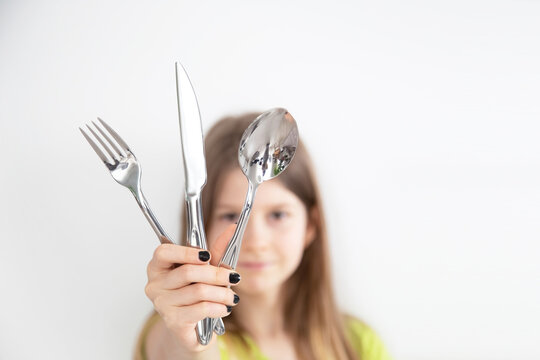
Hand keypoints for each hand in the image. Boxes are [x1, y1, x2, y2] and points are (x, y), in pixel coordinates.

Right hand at [144, 224, 238, 355]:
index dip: (186, 252)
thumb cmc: (195, 293)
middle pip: (188, 272)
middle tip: (234, 277)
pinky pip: (201, 309)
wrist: (192, 328)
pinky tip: (224, 308)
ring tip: (232, 296)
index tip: (207, 256)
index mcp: (158, 266)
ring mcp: (162, 304)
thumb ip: (215, 250)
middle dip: (217, 274)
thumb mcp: (205, 269)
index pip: (164, 253)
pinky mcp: (173, 321)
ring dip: (222, 293)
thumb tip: (231, 228)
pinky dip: (218, 307)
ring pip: (199, 291)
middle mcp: (155, 284)